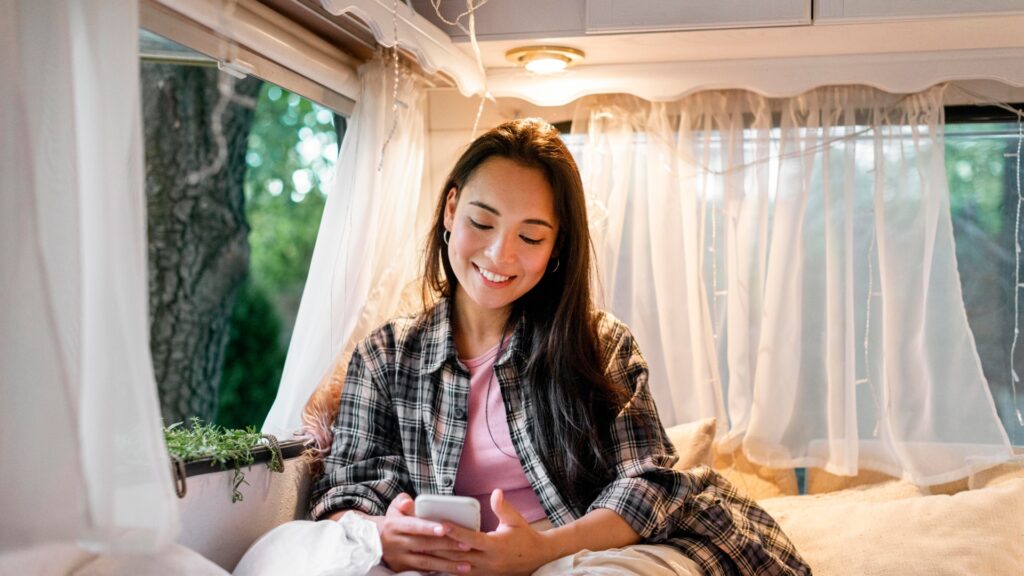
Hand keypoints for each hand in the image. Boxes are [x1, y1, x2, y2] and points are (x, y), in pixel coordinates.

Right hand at [372, 493, 471, 572]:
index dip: (428, 527)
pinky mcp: (402, 569)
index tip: (445, 528)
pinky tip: (454, 572)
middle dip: (446, 546)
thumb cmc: (393, 520)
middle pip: (424, 546)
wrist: (375, 540)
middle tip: (467, 545)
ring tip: (466, 565)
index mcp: (395, 526)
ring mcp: (399, 559)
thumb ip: (402, 501)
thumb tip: (409, 503)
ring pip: (426, 563)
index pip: (413, 526)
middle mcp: (396, 544)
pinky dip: (439, 571)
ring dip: (447, 565)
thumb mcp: (394, 507)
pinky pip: (423, 572)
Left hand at [434, 489, 554, 575]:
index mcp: (495, 546)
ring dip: (439, 559)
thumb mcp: (516, 521)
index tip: (440, 523)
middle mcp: (487, 561)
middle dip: (439, 546)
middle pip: (458, 555)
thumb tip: (496, 492)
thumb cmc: (524, 537)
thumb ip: (503, 508)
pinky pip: (461, 574)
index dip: (455, 531)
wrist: (537, 559)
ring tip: (422, 550)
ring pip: (456, 567)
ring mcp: (484, 571)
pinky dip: (447, 569)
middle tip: (421, 537)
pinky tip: (433, 564)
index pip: (471, 538)